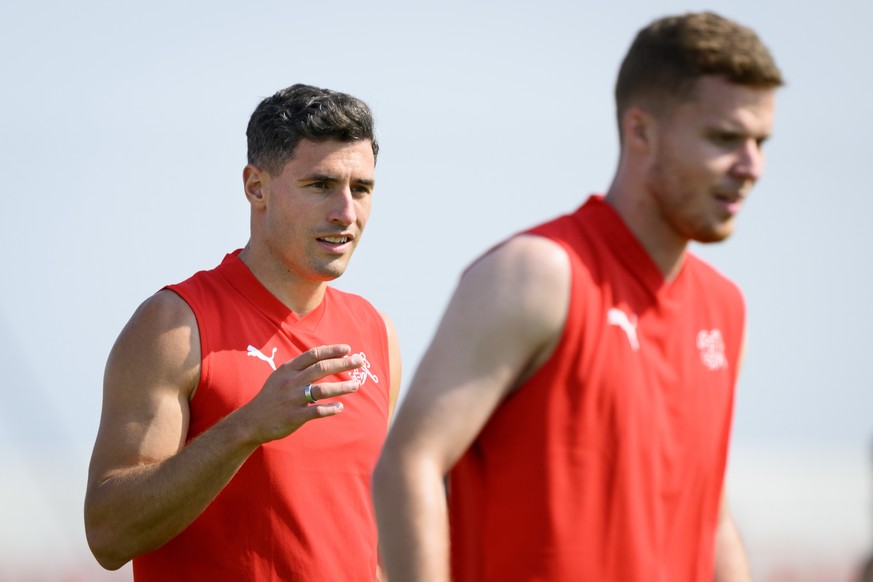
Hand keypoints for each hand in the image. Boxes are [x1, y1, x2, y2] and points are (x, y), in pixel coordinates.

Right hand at [235, 344, 362, 444]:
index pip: (313, 355)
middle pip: (321, 368)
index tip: (347, 349)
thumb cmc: (270, 398)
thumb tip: (322, 359)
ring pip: (322, 389)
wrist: (251, 421)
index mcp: (288, 370)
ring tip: (356, 385)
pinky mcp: (294, 416)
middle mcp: (291, 382)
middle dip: (343, 364)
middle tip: (360, 361)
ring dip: (342, 387)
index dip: (331, 351)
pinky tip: (340, 407)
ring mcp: (292, 399)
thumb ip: (298, 368)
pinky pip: (317, 411)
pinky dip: (330, 409)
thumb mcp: (280, 377)